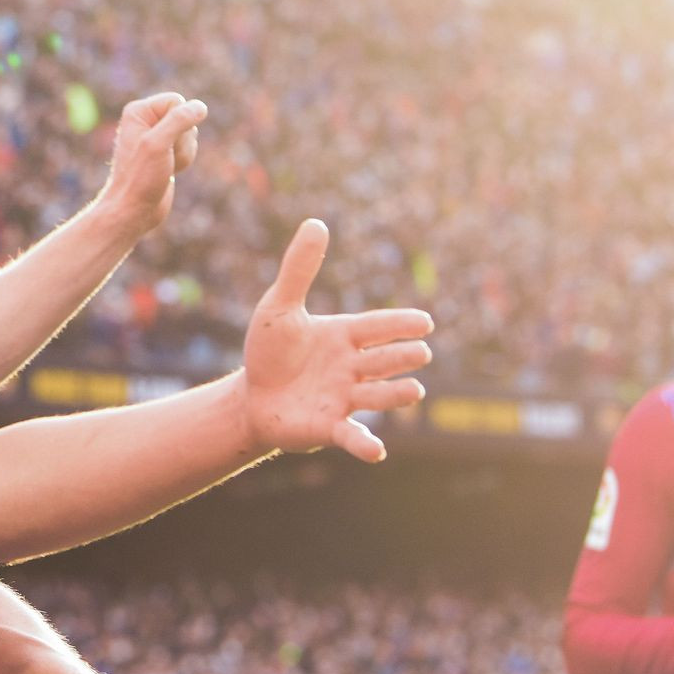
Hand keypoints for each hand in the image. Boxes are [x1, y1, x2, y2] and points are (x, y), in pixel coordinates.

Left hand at [98, 93, 204, 231]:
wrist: (134, 209)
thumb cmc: (140, 177)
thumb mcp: (158, 144)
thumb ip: (179, 120)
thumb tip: (200, 107)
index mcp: (138, 111)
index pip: (177, 101)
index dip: (179, 122)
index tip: (162, 142)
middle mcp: (146, 121)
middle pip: (187, 117)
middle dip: (183, 140)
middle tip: (163, 158)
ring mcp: (157, 136)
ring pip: (190, 134)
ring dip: (184, 153)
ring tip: (165, 166)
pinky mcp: (166, 151)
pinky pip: (189, 147)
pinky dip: (185, 160)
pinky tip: (170, 171)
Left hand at [239, 220, 432, 462]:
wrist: (249, 398)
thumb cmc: (270, 352)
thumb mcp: (279, 306)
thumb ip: (299, 269)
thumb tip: (317, 222)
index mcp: (344, 336)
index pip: (377, 326)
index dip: (399, 324)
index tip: (424, 322)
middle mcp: (351, 368)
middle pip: (383, 360)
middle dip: (401, 357)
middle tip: (420, 352)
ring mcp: (344, 399)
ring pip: (376, 396)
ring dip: (395, 395)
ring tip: (414, 390)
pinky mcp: (329, 428)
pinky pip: (351, 437)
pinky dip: (365, 445)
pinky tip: (376, 452)